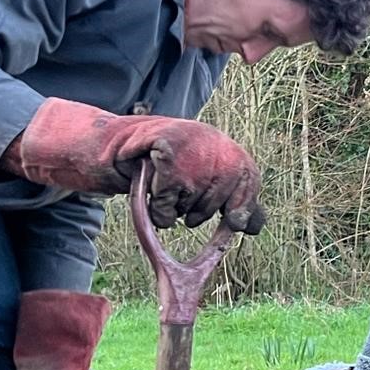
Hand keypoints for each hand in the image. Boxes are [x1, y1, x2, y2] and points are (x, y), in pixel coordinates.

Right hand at [2, 98, 265, 233]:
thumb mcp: (202, 180)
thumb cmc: (163, 167)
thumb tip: (252, 226)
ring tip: (163, 184)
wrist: (116, 146)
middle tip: (179, 189)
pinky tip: (151, 189)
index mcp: (227, 147)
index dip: (241, 209)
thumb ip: (230, 199)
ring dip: (175, 208)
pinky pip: (169, 210)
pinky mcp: (166, 155)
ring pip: (192, 210)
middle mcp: (214, 143)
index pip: (249, 185)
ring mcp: (190, 147)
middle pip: (217, 206)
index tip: (233, 222)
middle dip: (197, 210)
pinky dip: (159, 212)